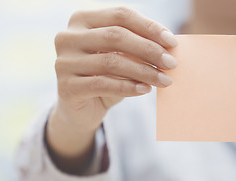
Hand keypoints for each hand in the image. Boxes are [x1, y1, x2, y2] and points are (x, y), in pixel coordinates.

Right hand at [47, 7, 177, 166]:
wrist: (82, 110)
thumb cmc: (104, 78)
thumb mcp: (120, 58)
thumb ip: (136, 48)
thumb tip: (168, 46)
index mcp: (81, 20)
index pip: (119, 15)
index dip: (148, 27)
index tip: (172, 42)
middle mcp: (67, 37)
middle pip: (115, 36)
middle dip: (148, 49)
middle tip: (171, 63)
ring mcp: (63, 62)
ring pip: (111, 61)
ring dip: (143, 71)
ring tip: (164, 80)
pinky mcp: (66, 87)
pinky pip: (103, 84)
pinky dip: (128, 87)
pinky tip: (145, 90)